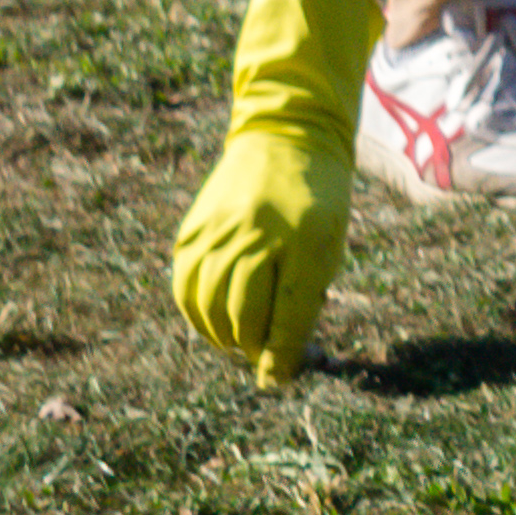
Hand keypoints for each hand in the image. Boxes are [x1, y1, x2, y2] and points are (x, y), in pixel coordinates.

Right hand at [169, 0, 377, 385]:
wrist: (288, 136)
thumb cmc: (319, 198)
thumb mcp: (330, 243)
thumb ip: (306, 298)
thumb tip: (279, 359)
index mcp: (307, 236)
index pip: (290, 313)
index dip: (283, 355)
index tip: (277, 379)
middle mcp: (259, 233)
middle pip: (245, 316)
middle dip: (253, 349)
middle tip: (261, 358)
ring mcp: (220, 230)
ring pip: (210, 307)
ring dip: (223, 337)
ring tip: (239, 341)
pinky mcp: (193, 230)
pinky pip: (186, 287)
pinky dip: (197, 313)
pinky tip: (212, 321)